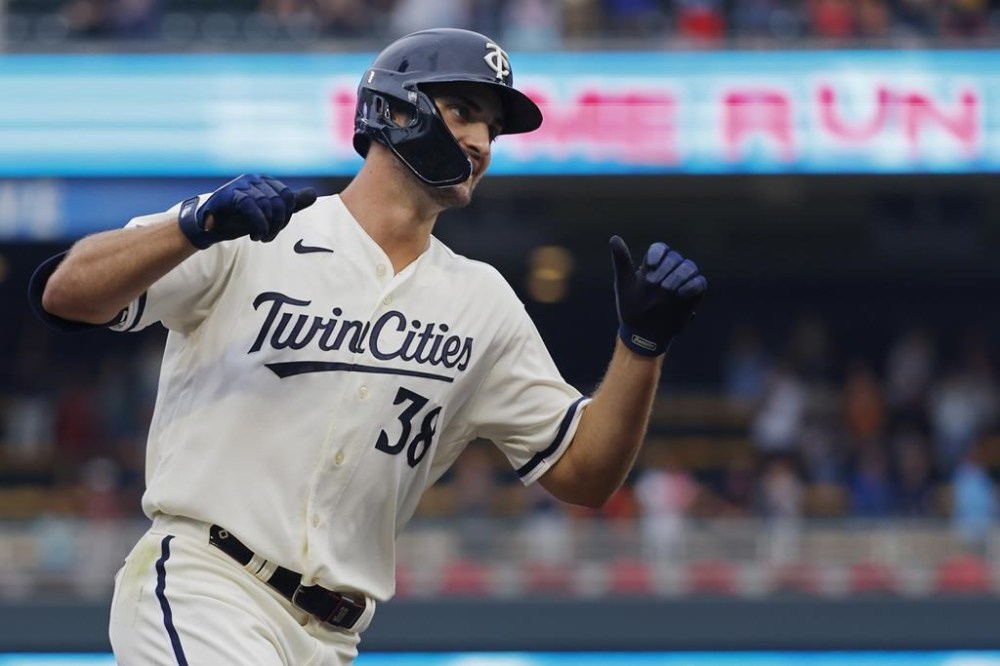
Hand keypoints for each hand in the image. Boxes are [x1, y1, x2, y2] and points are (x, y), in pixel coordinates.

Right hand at [178, 174, 317, 248]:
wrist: (210, 227)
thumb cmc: (239, 218)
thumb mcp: (269, 212)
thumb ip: (291, 203)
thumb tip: (314, 194)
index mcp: (266, 181)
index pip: (288, 197)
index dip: (286, 217)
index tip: (276, 230)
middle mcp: (255, 179)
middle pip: (280, 202)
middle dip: (278, 223)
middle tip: (268, 236)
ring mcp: (243, 185)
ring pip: (268, 205)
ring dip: (267, 227)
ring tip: (260, 237)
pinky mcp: (232, 194)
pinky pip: (253, 207)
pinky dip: (258, 224)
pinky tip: (255, 235)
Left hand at [609, 235, 706, 355]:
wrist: (642, 333)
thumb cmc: (631, 306)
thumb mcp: (624, 283)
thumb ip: (621, 260)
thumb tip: (614, 237)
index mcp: (653, 263)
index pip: (660, 249)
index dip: (657, 255)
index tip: (649, 267)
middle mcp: (670, 268)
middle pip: (674, 257)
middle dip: (666, 268)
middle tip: (657, 284)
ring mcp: (683, 280)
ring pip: (689, 267)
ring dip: (680, 275)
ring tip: (668, 288)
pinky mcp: (694, 292)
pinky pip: (699, 282)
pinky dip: (692, 285)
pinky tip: (681, 293)